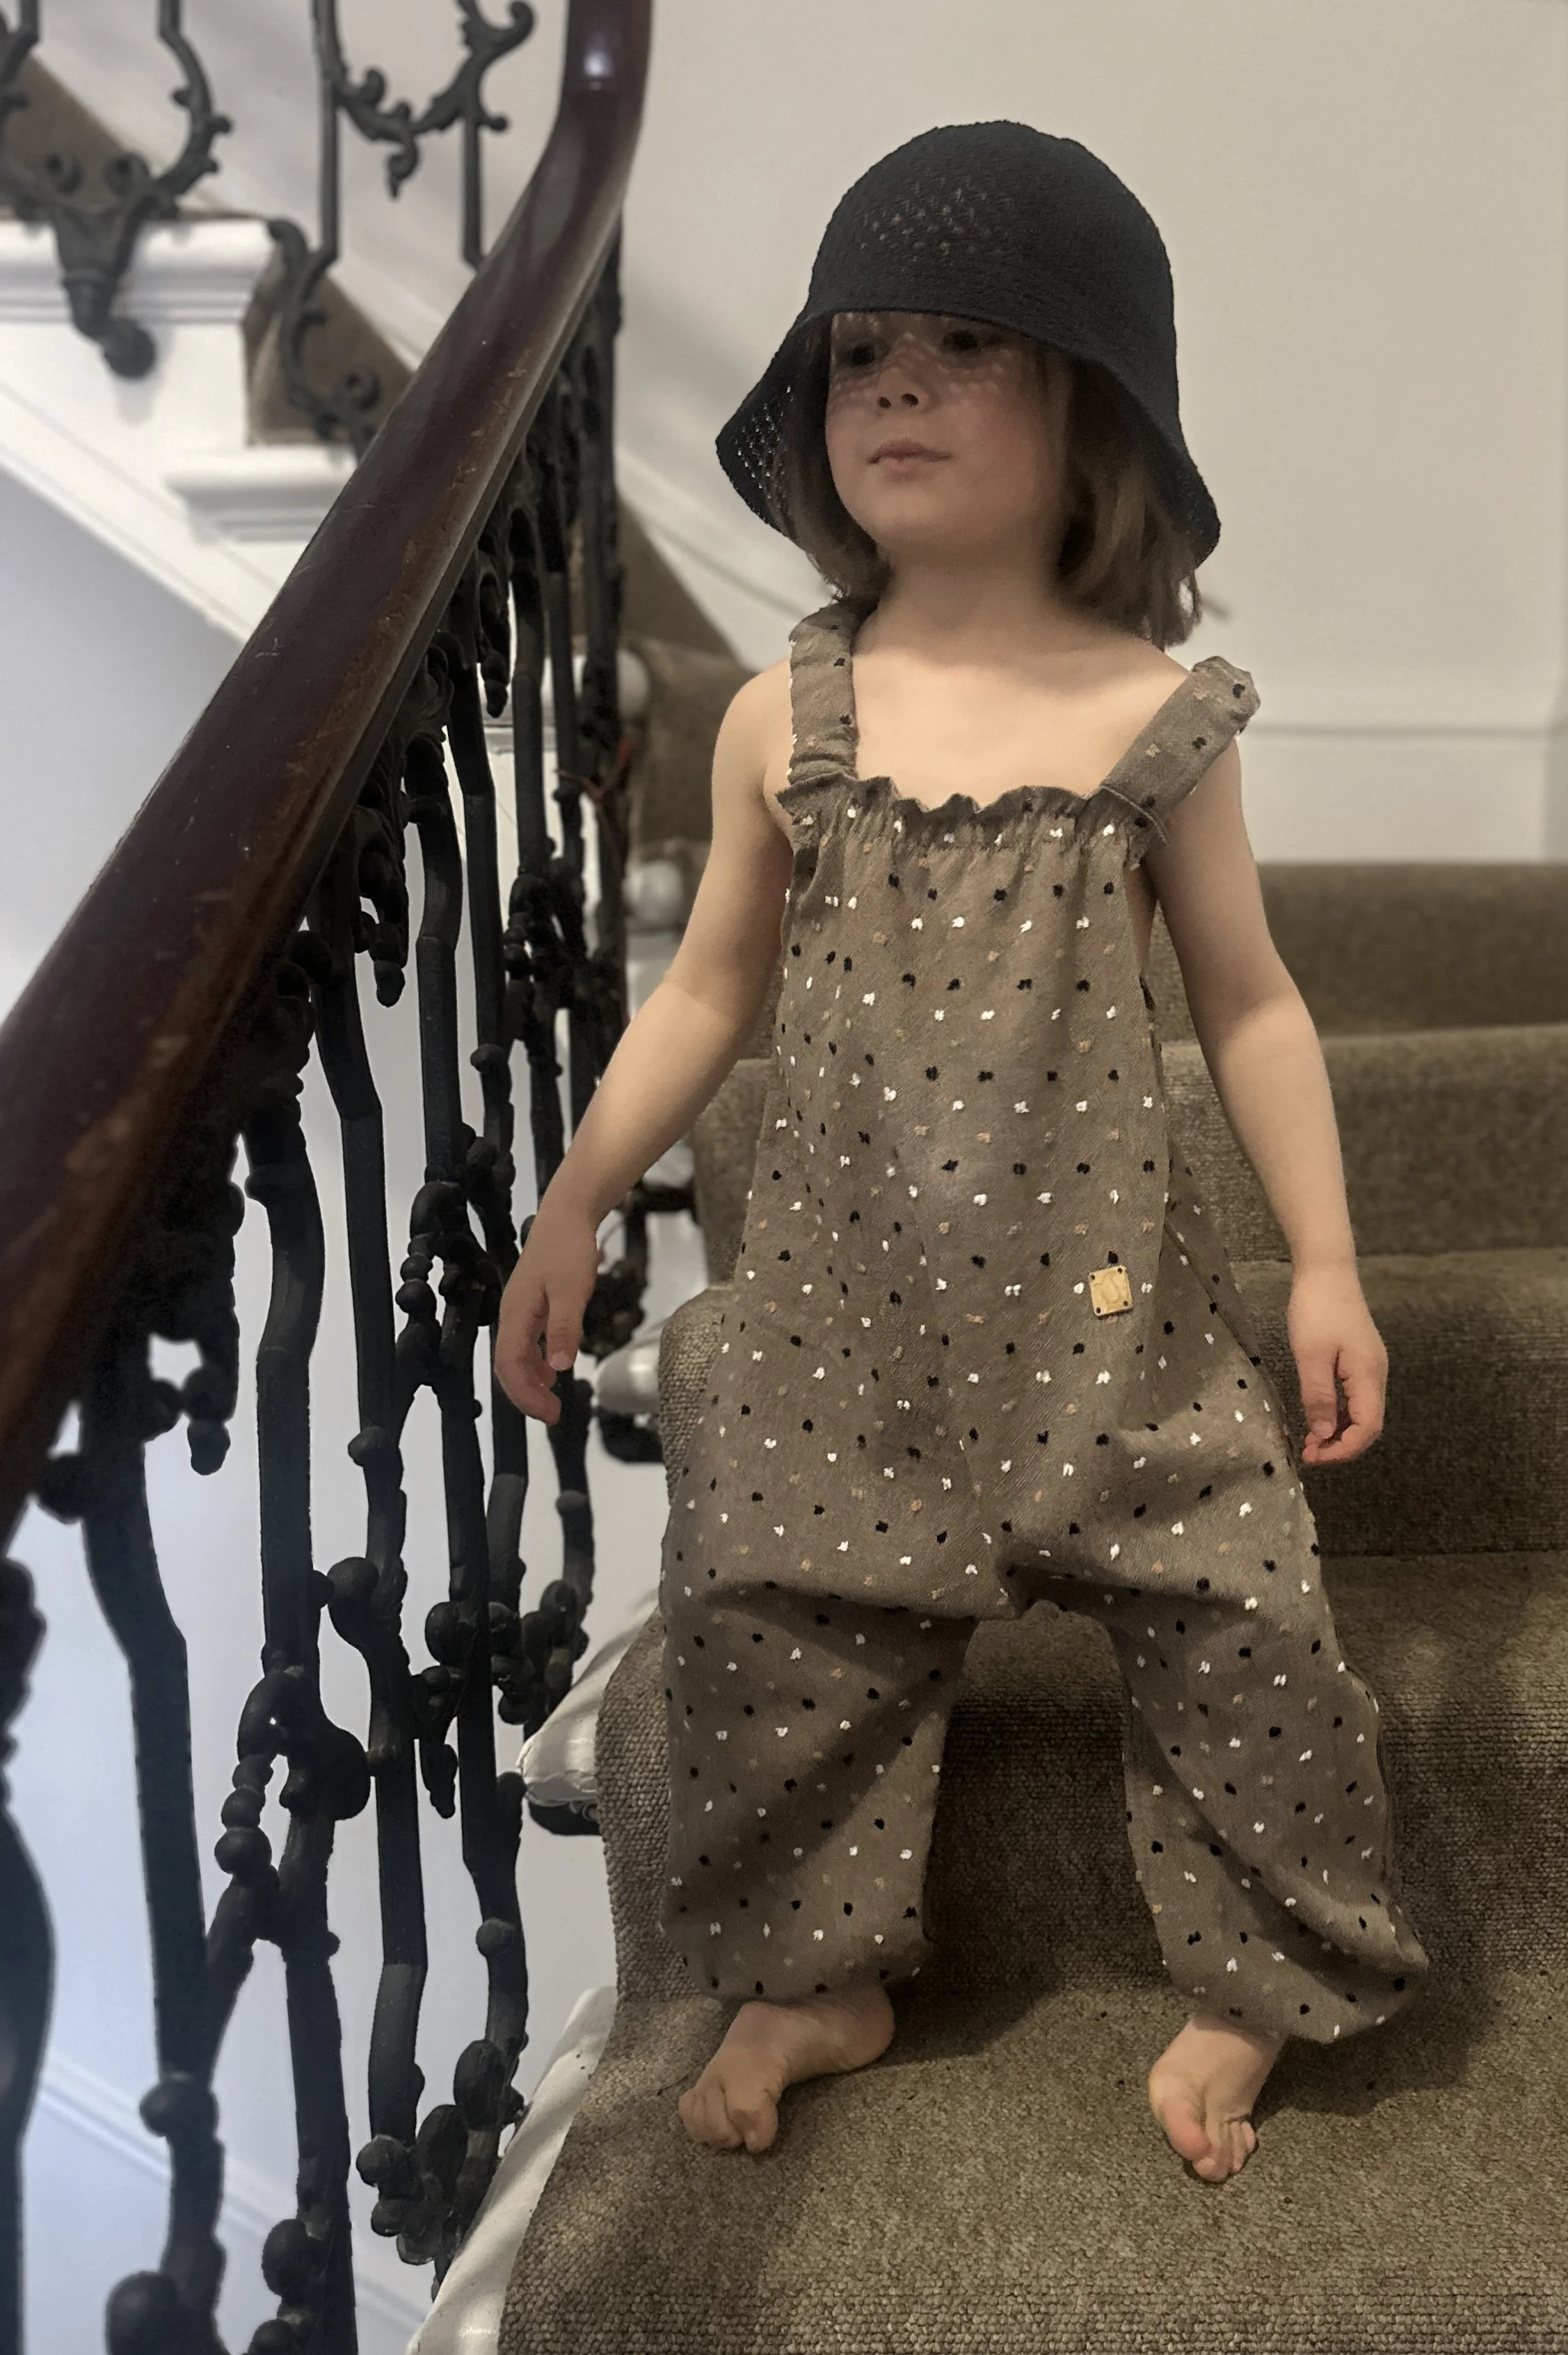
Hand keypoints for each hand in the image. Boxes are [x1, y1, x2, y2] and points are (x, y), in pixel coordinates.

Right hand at [494, 1204, 603, 1424]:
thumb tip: (558, 1367)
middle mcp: (512, 1315)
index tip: (550, 1413)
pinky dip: (537, 1362)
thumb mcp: (572, 1290)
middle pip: (508, 1365)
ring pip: (517, 1356)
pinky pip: (527, 1342)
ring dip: (531, 1381)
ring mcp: (520, 1310)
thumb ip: (565, 1328)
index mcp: (516, 1314)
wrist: (567, 1214)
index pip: (510, 1365)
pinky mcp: (532, 1304)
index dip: (525, 1394)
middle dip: (527, 1394)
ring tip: (553, 1400)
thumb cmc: (568, 1248)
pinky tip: (552, 1370)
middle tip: (553, 1415)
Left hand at [1286, 1264, 1385, 1467]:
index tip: (1315, 1458)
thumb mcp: (1310, 1355)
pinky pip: (1353, 1398)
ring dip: (1338, 1432)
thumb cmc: (1317, 1309)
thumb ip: (1318, 1397)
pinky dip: (1337, 1414)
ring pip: (1360, 1413)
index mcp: (1369, 1375)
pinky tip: (1316, 1418)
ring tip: (1309, 1442)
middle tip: (1309, 1455)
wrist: (1327, 1271)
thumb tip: (1324, 1436)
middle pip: (1368, 1425)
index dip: (1344, 1450)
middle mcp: (1376, 1375)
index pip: (1367, 1428)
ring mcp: (1370, 1368)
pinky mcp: (1360, 1361)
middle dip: (1341, 1446)